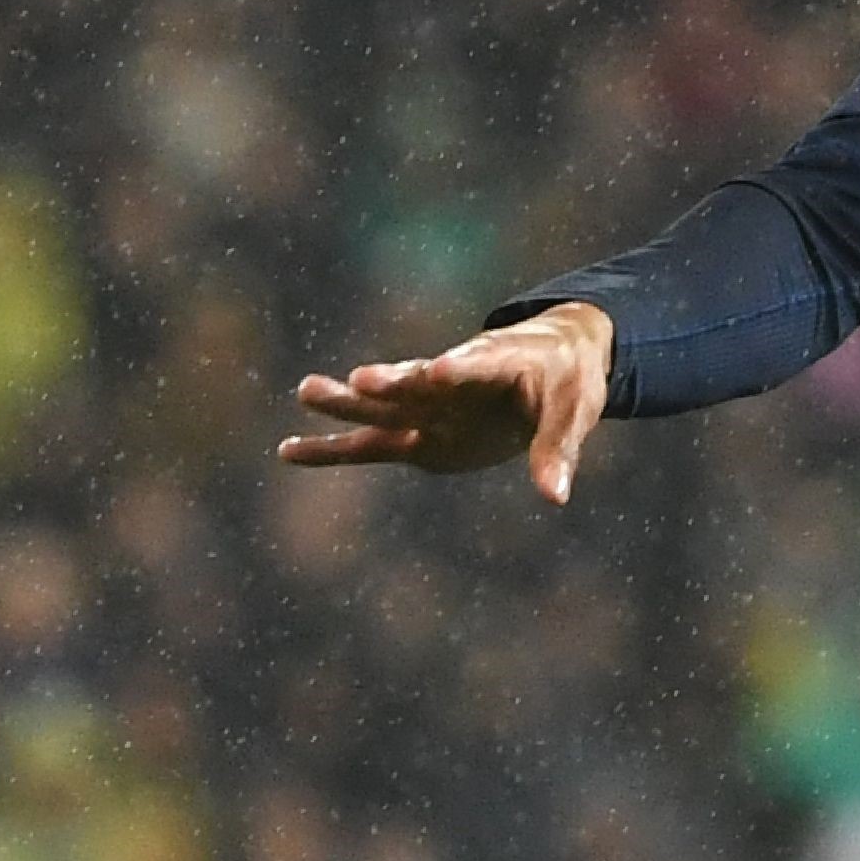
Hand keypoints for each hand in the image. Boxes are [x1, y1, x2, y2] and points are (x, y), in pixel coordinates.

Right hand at [281, 302, 614, 504]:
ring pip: (382, 409)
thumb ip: (556, 451)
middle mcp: (451, 383)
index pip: (475, 366)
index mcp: (496, 364)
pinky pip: (370, 445)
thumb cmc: (565, 382)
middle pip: (415, 383)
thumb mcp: (571, 415)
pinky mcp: (417, 436)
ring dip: (346, 404)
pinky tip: (288, 451)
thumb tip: (554, 496)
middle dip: (390, 383)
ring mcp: (429, 409)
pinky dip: (332, 449)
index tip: (436, 370)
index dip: (457, 369)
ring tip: (306, 390)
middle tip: (359, 380)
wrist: (549, 364)